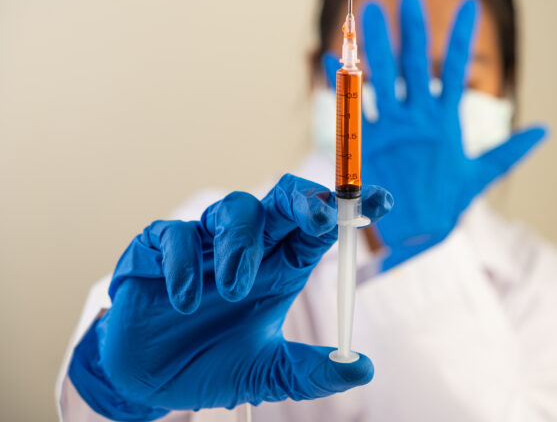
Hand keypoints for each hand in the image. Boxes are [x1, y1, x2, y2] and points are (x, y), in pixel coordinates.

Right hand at [69, 175, 392, 420]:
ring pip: (233, 210)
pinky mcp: (158, 249)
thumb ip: (311, 371)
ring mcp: (204, 243)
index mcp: (281, 266)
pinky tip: (185, 301)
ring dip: (240, 244)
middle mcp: (249, 246)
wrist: (148, 382)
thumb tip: (363, 369)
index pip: (321, 226)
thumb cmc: (213, 366)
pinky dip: (183, 264)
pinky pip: (175, 235)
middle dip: (304, 200)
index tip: (381, 200)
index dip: (350, 208)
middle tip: (317, 219)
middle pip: (282, 200)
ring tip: (235, 289)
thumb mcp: (267, 374)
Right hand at [324, 0, 545, 269]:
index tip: (470, 5)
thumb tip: (546, 129)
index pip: (453, 69)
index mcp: (443, 119)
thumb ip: (510, 151)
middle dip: (413, 30)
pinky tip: (332, 60)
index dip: (460, 37)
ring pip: (382, 77)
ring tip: (369, 11)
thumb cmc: (449, 204)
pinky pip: (353, 110)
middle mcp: (417, 116)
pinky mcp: (368, 142)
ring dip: (376, 46)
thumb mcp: (482, 175)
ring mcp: (392, 125)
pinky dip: (342, 86)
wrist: (418, 231)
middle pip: (413, 64)